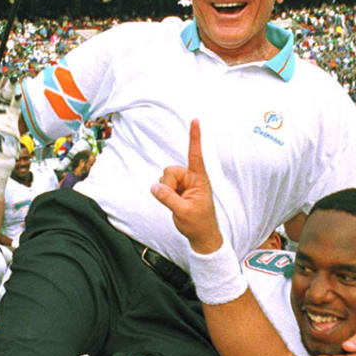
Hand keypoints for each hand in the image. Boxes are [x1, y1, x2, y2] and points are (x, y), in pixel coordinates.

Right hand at [150, 120, 221, 253]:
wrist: (201, 235)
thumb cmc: (198, 223)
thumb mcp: (183, 211)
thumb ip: (168, 198)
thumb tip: (154, 187)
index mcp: (200, 178)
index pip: (196, 155)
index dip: (194, 137)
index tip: (195, 120)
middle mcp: (191, 177)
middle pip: (169, 171)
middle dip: (167, 185)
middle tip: (177, 201)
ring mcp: (184, 182)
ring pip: (164, 178)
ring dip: (166, 191)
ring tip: (178, 203)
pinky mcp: (177, 189)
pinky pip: (162, 185)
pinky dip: (164, 194)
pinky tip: (174, 203)